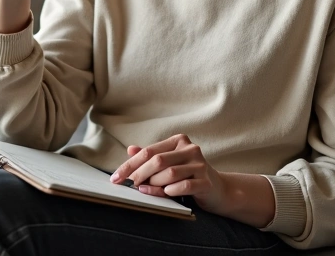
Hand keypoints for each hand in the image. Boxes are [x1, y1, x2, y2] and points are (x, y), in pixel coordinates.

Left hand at [108, 134, 227, 211]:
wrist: (218, 189)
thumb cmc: (188, 175)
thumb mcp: (169, 163)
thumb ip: (151, 156)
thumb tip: (130, 150)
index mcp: (178, 141)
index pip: (148, 151)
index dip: (129, 165)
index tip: (115, 177)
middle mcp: (190, 149)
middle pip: (157, 161)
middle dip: (139, 174)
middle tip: (130, 185)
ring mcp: (200, 165)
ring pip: (169, 173)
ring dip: (154, 184)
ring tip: (147, 189)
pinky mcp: (206, 181)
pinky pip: (183, 186)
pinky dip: (170, 190)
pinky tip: (166, 192)